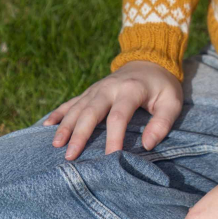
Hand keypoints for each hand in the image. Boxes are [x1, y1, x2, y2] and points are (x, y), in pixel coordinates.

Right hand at [41, 60, 182, 159]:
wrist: (150, 59)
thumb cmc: (162, 86)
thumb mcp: (172, 101)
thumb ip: (162, 122)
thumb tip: (148, 145)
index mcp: (131, 89)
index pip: (119, 116)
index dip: (114, 138)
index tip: (110, 159)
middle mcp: (110, 87)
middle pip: (92, 111)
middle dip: (80, 133)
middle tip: (70, 156)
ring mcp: (97, 88)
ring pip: (78, 107)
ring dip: (65, 125)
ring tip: (56, 145)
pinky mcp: (90, 91)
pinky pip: (72, 101)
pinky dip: (58, 112)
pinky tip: (46, 125)